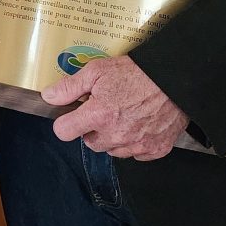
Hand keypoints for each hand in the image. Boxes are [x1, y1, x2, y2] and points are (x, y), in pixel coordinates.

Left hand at [42, 56, 188, 159]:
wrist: (176, 79)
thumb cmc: (137, 72)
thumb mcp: (97, 71)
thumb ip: (69, 87)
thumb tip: (48, 97)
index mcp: (98, 115)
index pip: (64, 132)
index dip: (66, 122)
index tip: (72, 115)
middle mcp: (116, 135)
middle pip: (90, 143)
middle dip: (92, 129)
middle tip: (105, 110)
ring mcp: (137, 145)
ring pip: (113, 150)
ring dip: (113, 137)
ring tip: (124, 115)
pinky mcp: (156, 149)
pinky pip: (136, 154)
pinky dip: (135, 143)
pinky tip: (140, 124)